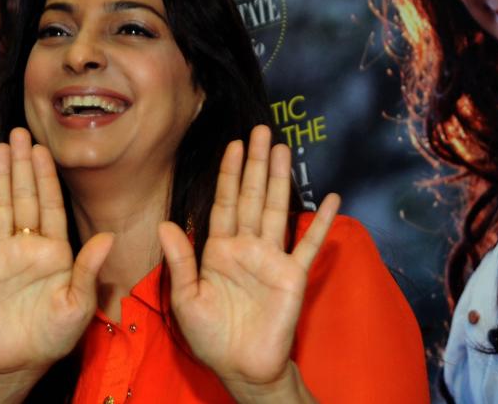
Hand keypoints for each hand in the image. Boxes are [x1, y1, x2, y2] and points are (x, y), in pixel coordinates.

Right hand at [0, 128, 113, 386]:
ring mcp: (2, 255)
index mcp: (57, 249)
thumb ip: (89, 269)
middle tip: (19, 133)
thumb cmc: (58, 332)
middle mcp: (29, 245)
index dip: (47, 177)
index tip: (44, 149)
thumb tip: (107, 236)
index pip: (52, 204)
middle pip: (25, 198)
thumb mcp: (80, 303)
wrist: (23, 359)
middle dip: (23, 166)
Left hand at [159, 125, 339, 401]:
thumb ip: (180, 261)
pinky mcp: (293, 274)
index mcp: (219, 250)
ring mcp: (272, 258)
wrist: (242, 367)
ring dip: (281, 179)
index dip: (228, 174)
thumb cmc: (211, 337)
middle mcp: (247, 246)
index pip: (224, 203)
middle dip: (255, 164)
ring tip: (283, 148)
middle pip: (252, 196)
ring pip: (277, 210)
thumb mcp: (187, 299)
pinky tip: (332, 199)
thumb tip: (166, 224)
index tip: (232, 144)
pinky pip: (309, 244)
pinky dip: (322, 222)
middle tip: (260, 130)